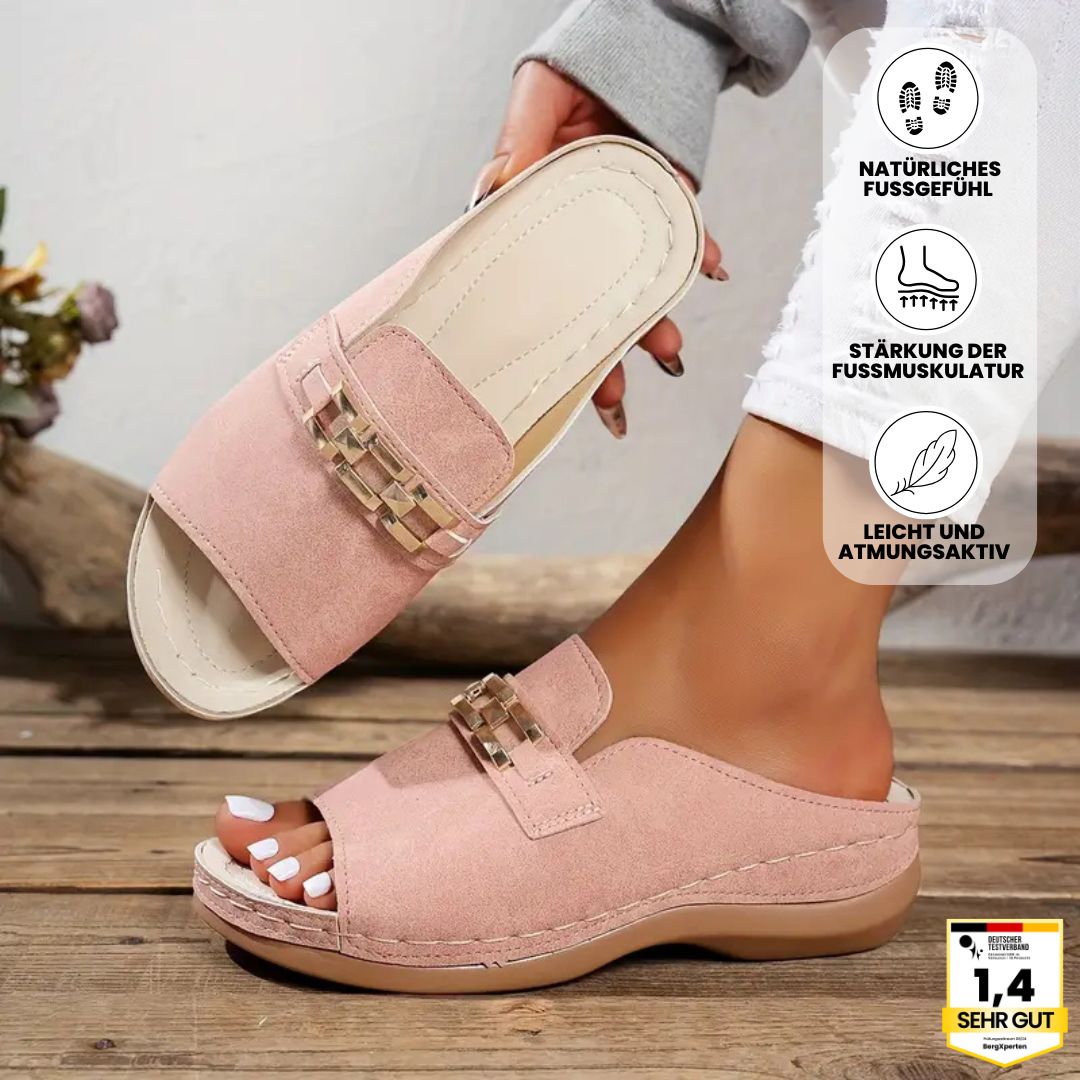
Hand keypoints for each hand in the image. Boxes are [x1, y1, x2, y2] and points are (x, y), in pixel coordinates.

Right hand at [472, 61, 725, 436]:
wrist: (634, 39)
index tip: (552, 379)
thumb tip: (495, 195)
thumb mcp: (533, 105)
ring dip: (654, 321)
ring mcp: (626, 221)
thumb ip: (516, 150)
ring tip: (670, 352)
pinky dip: (700, 250)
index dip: (546, 336)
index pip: (536, 286)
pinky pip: (686, 234)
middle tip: (613, 397)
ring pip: (638, 284)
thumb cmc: (571, 73)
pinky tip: (713, 268)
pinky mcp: (666, 199)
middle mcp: (582, 232)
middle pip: (589, 305)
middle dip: (603, 354)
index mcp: (538, 215)